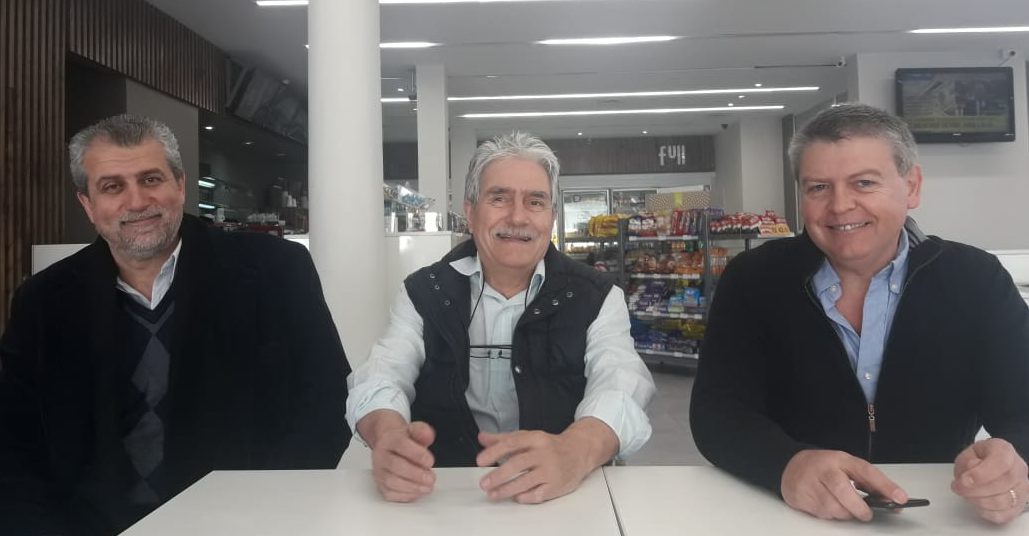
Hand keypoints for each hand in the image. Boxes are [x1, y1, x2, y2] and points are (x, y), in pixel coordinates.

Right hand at [358, 410, 436, 501]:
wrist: (389, 444)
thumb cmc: (403, 440)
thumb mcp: (415, 431)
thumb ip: (422, 432)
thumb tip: (428, 434)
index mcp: (389, 439)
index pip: (400, 444)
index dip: (416, 454)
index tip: (430, 461)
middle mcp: (381, 455)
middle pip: (395, 465)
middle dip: (416, 474)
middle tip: (431, 478)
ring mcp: (379, 471)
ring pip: (391, 481)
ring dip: (412, 487)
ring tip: (427, 487)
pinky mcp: (380, 485)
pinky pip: (389, 494)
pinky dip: (405, 495)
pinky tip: (417, 492)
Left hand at [476, 418, 616, 503]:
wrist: (579, 452)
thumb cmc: (549, 445)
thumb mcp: (528, 437)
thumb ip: (504, 438)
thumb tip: (482, 438)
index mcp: (535, 438)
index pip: (512, 444)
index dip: (494, 452)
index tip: (480, 461)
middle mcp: (544, 453)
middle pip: (518, 464)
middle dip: (498, 475)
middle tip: (484, 483)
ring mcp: (551, 470)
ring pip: (526, 481)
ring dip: (507, 489)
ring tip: (493, 494)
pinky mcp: (557, 485)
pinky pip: (538, 494)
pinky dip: (525, 497)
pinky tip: (516, 497)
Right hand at [781, 449, 907, 520]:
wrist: (790, 466)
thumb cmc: (824, 467)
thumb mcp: (845, 466)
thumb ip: (867, 482)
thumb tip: (892, 500)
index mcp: (840, 459)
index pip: (866, 471)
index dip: (884, 485)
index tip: (901, 498)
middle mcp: (824, 470)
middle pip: (845, 492)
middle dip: (859, 508)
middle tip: (867, 514)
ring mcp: (810, 483)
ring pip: (833, 508)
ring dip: (844, 513)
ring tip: (844, 507)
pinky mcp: (801, 497)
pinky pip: (822, 513)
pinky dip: (830, 514)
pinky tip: (827, 505)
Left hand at [952, 438, 1028, 524]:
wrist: (985, 467)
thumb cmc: (978, 459)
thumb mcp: (967, 454)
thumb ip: (967, 463)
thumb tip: (971, 474)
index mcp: (1004, 450)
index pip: (1001, 462)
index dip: (981, 474)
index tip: (965, 480)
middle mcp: (1018, 469)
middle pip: (1003, 483)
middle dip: (976, 489)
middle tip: (959, 488)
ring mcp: (1021, 488)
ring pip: (1004, 501)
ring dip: (979, 501)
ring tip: (967, 495)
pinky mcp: (1019, 505)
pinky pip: (1004, 514)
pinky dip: (987, 512)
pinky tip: (977, 504)